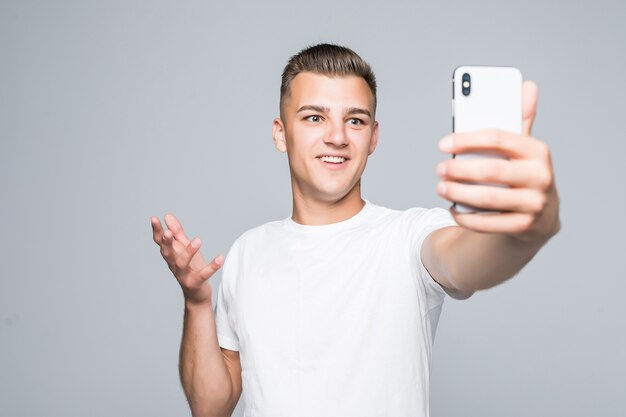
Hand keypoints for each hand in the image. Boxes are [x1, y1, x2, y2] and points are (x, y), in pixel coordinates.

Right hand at [151, 213, 223, 305]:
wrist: (197, 295)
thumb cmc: (190, 268)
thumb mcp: (184, 249)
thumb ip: (177, 233)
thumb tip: (167, 216)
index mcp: (171, 255)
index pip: (161, 242)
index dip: (157, 231)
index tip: (153, 218)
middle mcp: (174, 265)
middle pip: (168, 253)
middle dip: (167, 243)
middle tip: (167, 232)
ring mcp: (184, 275)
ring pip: (183, 264)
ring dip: (189, 252)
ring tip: (198, 240)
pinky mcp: (195, 283)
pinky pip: (203, 275)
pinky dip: (212, 267)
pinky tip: (220, 258)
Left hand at [436, 81, 560, 241]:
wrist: (541, 215)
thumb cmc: (524, 172)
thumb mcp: (525, 147)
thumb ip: (521, 120)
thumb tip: (527, 86)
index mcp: (537, 150)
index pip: (498, 138)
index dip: (466, 140)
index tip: (443, 144)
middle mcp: (540, 176)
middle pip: (492, 171)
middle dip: (460, 170)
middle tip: (439, 169)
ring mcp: (535, 204)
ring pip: (488, 199)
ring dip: (458, 194)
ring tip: (440, 188)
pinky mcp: (524, 226)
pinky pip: (488, 223)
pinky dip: (466, 217)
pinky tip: (452, 209)